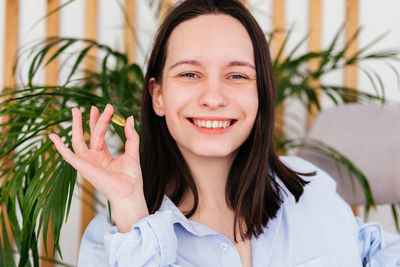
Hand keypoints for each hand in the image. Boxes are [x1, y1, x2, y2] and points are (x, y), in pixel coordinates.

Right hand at [49, 104, 148, 231]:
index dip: (103, 120)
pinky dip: (60, 147)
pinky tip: (52, 136)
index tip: (108, 107)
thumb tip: (130, 118)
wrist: (129, 191)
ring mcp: (87, 162)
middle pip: (90, 135)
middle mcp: (93, 158)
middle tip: (92, 106)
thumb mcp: (132, 152)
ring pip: (78, 141)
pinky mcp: (83, 167)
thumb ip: (131, 136)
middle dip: (90, 120)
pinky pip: (68, 156)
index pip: (100, 134)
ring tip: (76, 110)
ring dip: (76, 126)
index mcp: (104, 155)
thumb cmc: (131, 177)